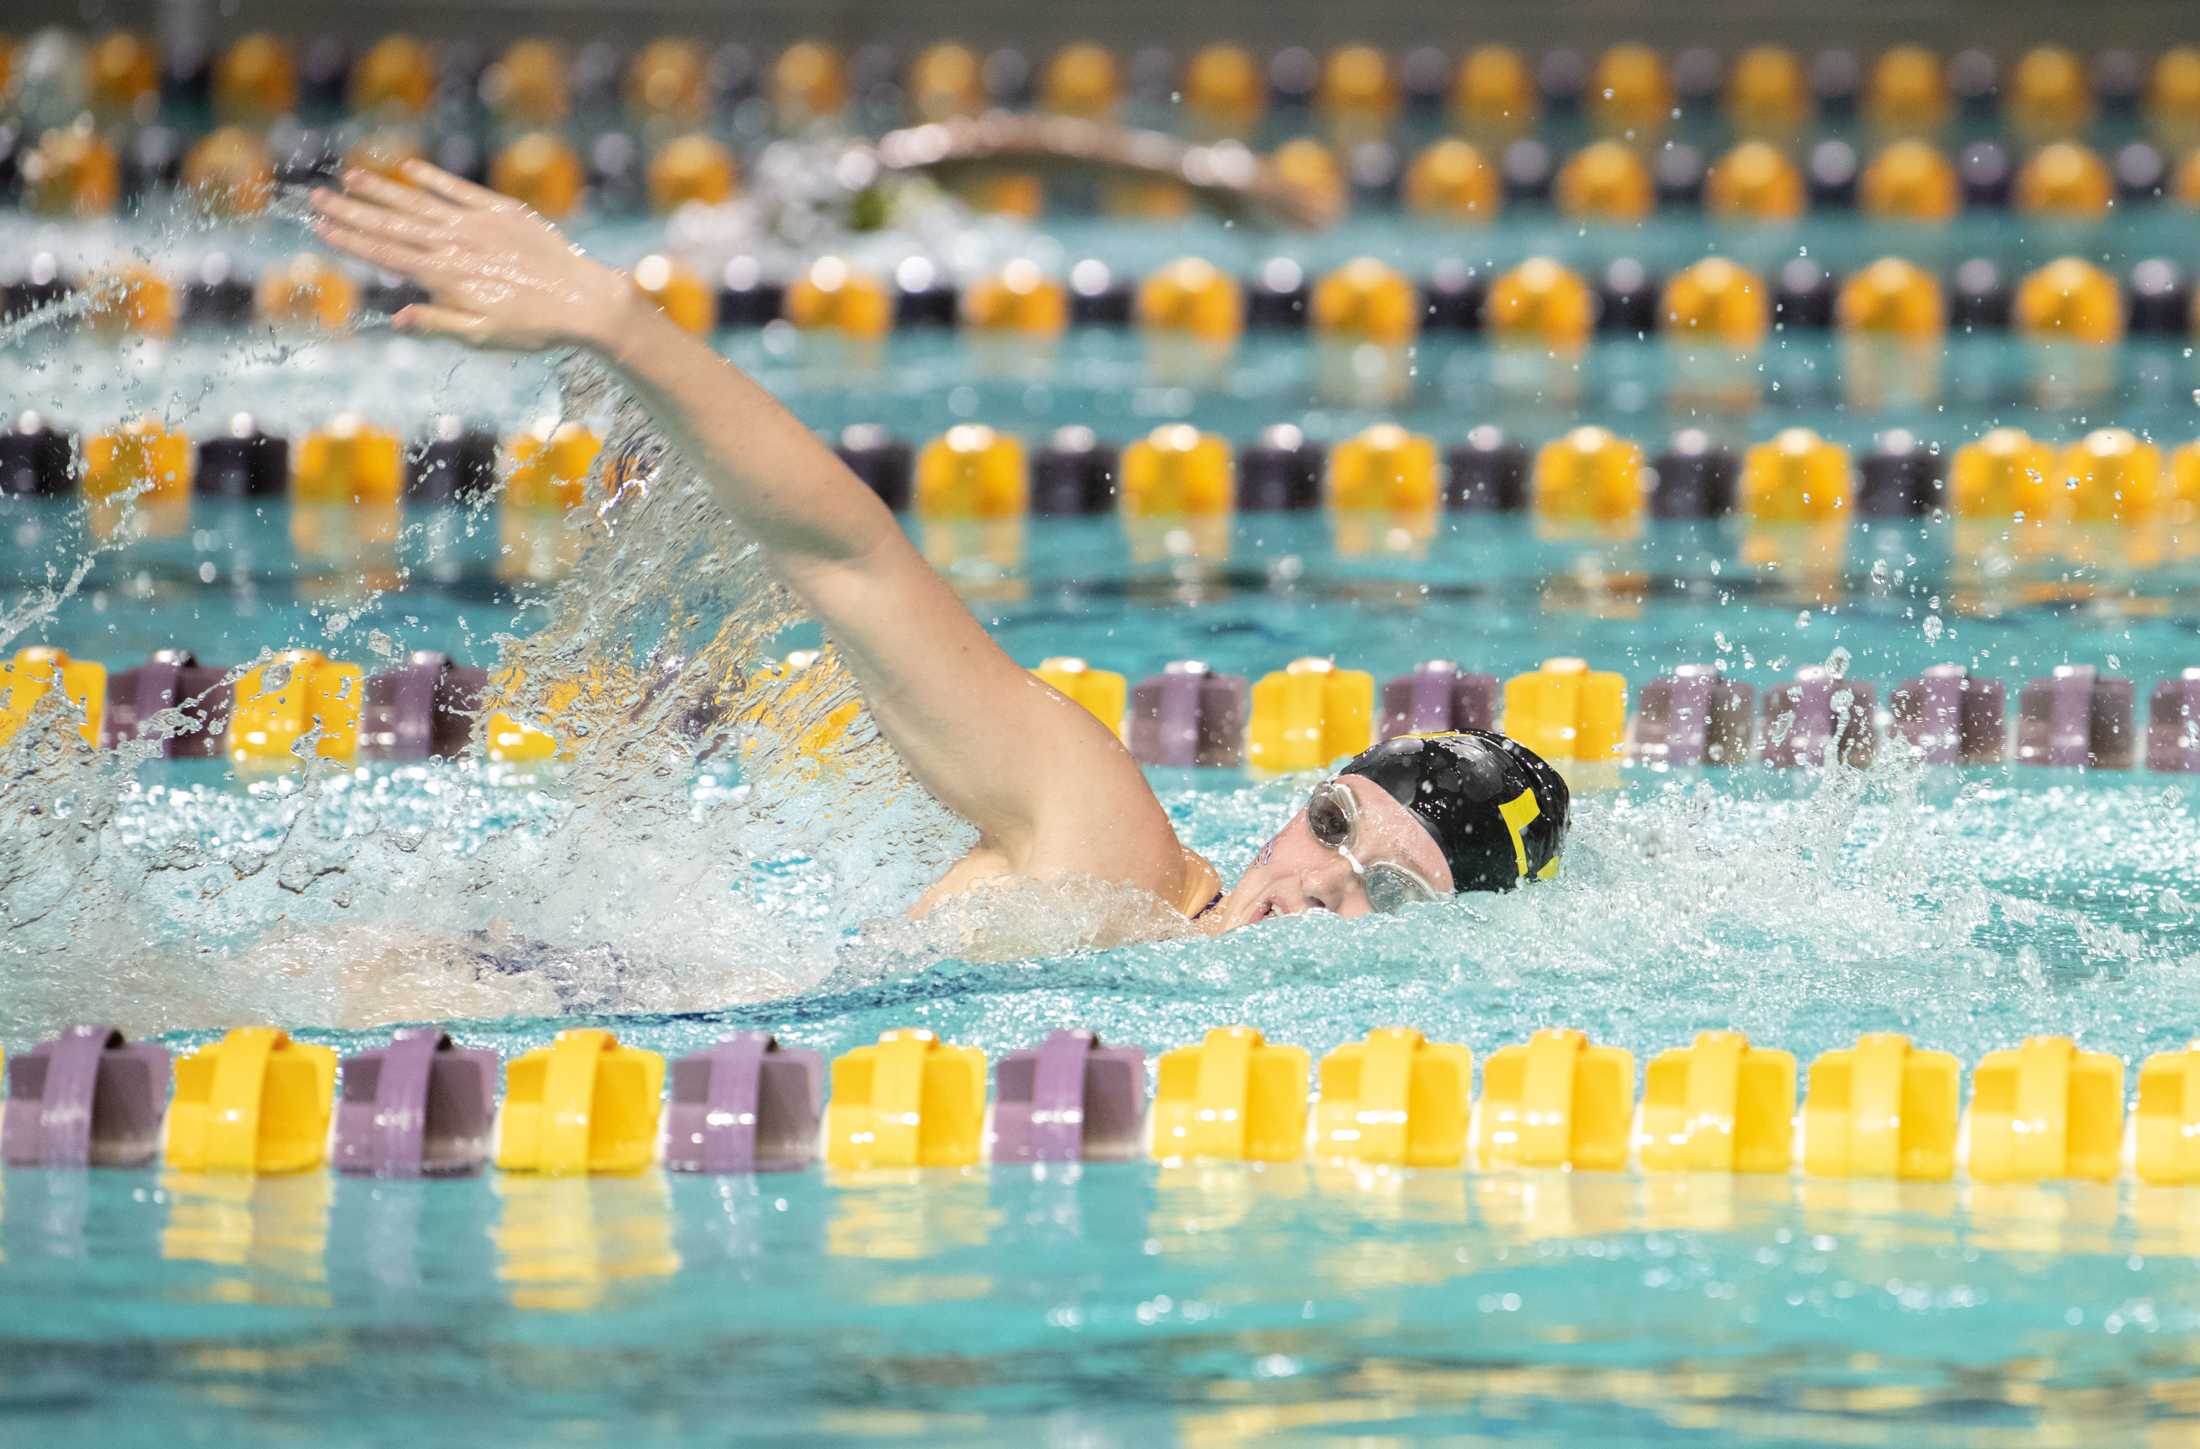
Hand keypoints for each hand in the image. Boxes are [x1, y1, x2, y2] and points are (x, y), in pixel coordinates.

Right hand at [308, 160, 637, 351]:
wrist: (585, 301)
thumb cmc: (534, 328)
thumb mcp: (482, 337)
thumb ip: (437, 323)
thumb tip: (397, 317)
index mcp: (445, 277)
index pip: (387, 254)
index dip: (351, 239)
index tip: (321, 227)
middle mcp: (455, 245)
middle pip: (393, 224)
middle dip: (351, 210)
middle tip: (315, 196)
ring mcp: (478, 224)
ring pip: (420, 203)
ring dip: (383, 189)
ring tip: (350, 175)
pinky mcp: (503, 211)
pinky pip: (461, 189)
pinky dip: (435, 178)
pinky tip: (410, 168)